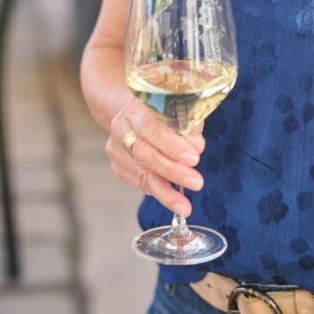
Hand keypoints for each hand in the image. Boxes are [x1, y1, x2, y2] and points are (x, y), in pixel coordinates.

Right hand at [105, 95, 205, 215]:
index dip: (172, 145)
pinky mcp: (118, 166)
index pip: (151, 127)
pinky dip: (159, 191)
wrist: (132, 112)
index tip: (194, 158)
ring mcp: (116, 149)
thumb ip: (187, 126)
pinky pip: (140, 183)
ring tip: (184, 206)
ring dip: (166, 192)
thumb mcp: (176, 108)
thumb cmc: (161, 110)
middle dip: (173, 171)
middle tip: (196, 182)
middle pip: (144, 154)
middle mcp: (121, 128)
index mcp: (135, 107)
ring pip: (141, 174)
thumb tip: (197, 148)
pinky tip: (173, 199)